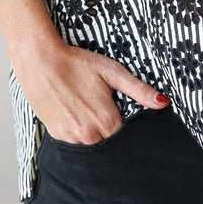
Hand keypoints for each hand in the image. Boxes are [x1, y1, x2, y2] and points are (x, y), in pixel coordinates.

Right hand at [12, 37, 168, 144]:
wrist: (40, 60)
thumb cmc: (76, 63)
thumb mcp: (112, 72)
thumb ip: (139, 90)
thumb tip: (162, 102)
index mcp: (106, 121)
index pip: (126, 135)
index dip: (125, 122)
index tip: (120, 109)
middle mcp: (89, 135)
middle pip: (109, 141)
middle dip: (110, 127)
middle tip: (100, 105)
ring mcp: (71, 137)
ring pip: (92, 143)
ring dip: (94, 130)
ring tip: (87, 106)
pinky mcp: (56, 135)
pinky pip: (75, 141)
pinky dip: (78, 131)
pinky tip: (75, 111)